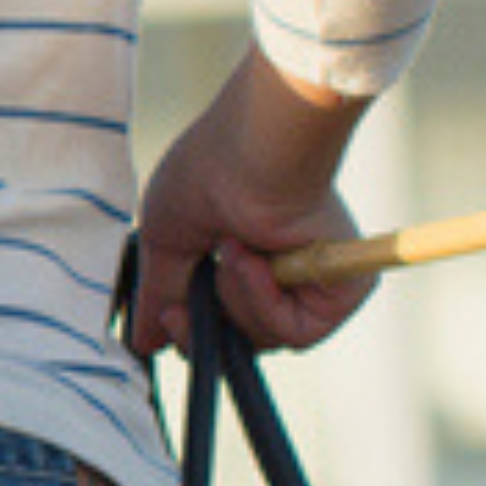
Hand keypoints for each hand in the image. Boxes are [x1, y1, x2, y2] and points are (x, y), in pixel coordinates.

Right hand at [130, 69, 370, 359]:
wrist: (253, 147)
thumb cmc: (208, 169)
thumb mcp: (166, 239)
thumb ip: (159, 292)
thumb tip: (142, 338)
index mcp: (245, 254)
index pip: (223, 319)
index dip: (193, 330)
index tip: (170, 317)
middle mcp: (282, 268)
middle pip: (245, 336)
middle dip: (209, 327)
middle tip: (182, 312)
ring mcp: (313, 278)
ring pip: (268, 336)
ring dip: (237, 300)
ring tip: (230, 252)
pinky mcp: (342, 285)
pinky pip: (297, 330)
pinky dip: (265, 303)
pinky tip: (252, 261)